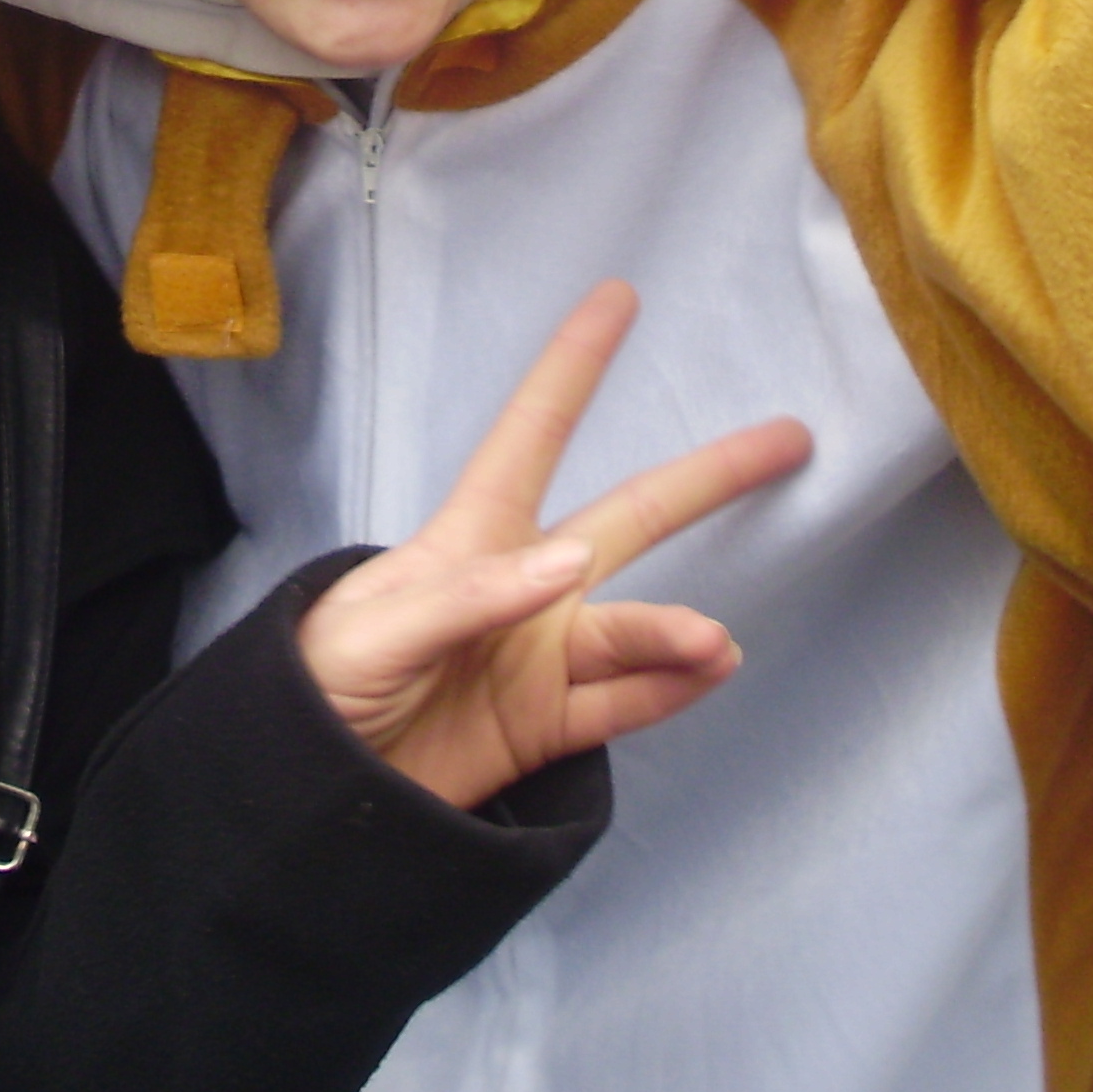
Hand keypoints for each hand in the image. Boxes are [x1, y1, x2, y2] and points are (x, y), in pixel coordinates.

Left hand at [296, 281, 810, 812]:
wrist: (304, 793)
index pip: (532, 435)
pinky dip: (671, 692)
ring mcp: (541, 657)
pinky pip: (623, 704)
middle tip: (788, 439)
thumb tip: (569, 564)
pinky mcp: (546, 727)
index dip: (573, 366)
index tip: (618, 298)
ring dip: (678, 633)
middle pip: (630, 518)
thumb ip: (469, 597)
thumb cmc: (316, 684)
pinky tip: (708, 672)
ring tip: (712, 644)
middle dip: (707, 478)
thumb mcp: (373, 631)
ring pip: (634, 629)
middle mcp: (523, 588)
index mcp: (470, 539)